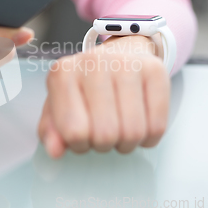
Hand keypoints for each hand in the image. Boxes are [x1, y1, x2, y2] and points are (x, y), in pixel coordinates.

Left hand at [38, 35, 169, 157]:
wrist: (117, 55)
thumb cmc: (84, 88)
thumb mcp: (58, 106)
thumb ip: (50, 131)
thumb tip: (55, 151)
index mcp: (63, 73)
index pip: (73, 132)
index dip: (78, 145)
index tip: (81, 136)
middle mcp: (93, 63)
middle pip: (105, 135)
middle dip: (103, 145)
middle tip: (102, 133)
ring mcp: (126, 63)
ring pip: (133, 132)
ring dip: (126, 144)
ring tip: (119, 130)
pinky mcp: (155, 70)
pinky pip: (157, 125)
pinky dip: (148, 138)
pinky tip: (139, 125)